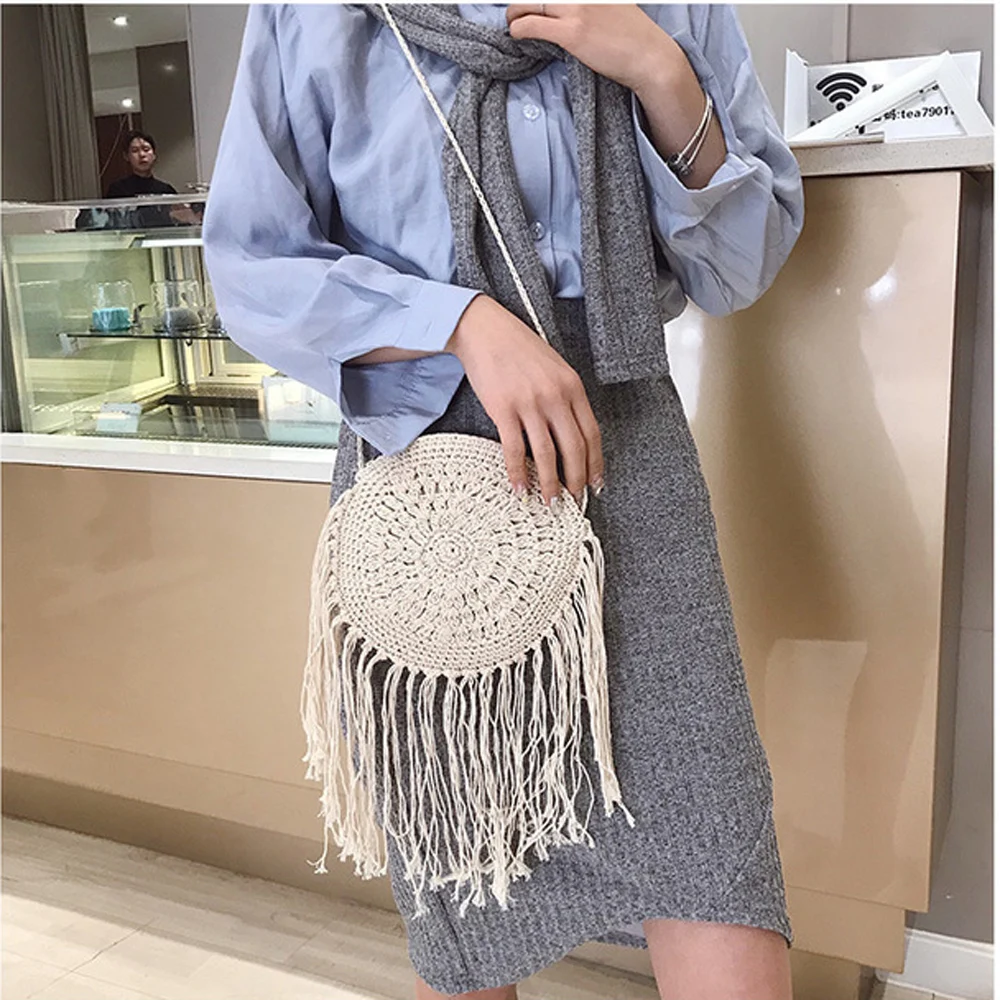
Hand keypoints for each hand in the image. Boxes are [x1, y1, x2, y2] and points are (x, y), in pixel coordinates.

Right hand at [446, 294, 603, 506]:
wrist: (484, 330)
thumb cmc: (517, 348)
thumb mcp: (554, 367)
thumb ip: (565, 396)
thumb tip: (570, 433)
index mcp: (572, 386)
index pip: (591, 434)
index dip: (595, 464)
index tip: (596, 484)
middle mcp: (555, 396)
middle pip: (574, 448)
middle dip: (576, 481)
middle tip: (574, 501)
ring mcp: (530, 404)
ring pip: (547, 455)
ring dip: (549, 484)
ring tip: (550, 503)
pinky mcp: (503, 409)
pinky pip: (515, 450)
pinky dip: (518, 474)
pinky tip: (520, 489)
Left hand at [505, 3, 681, 93]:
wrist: (650, 57)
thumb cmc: (634, 37)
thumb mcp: (613, 5)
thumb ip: (593, 2)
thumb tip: (574, 9)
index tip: (532, 5)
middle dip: (522, 2)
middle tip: (517, 13)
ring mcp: (576, 8)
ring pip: (528, 3)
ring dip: (515, 14)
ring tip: (514, 25)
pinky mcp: (572, 31)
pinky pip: (531, 25)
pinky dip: (518, 29)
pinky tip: (517, 35)